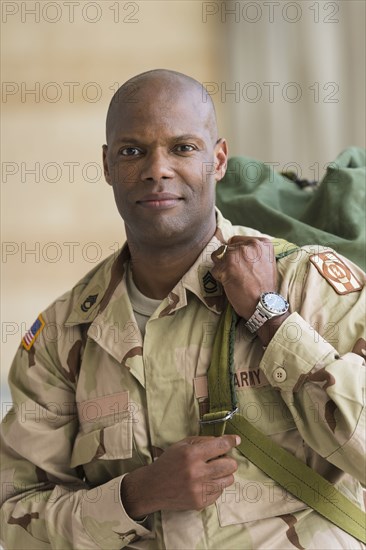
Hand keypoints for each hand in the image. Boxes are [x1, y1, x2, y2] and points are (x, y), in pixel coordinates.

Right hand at [121, 435, 239, 518]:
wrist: (153, 487)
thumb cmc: (168, 462)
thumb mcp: (181, 445)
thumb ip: (202, 441)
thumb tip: (224, 441)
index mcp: (191, 454)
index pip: (220, 446)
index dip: (230, 441)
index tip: (236, 440)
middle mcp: (197, 472)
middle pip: (230, 465)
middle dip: (228, 460)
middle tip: (220, 460)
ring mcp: (199, 489)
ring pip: (228, 480)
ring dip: (224, 474)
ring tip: (213, 472)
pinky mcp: (200, 503)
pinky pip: (219, 492)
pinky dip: (215, 486)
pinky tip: (205, 483)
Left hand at [211, 236, 289, 344]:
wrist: (265, 305)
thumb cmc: (264, 287)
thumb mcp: (265, 262)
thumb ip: (252, 253)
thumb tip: (229, 247)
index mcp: (262, 243)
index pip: (237, 241)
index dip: (236, 255)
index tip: (242, 266)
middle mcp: (250, 244)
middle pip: (227, 249)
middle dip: (228, 262)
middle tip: (239, 276)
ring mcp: (238, 254)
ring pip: (219, 257)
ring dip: (223, 269)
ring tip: (235, 280)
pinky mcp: (227, 265)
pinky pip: (215, 269)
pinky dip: (219, 278)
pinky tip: (230, 285)